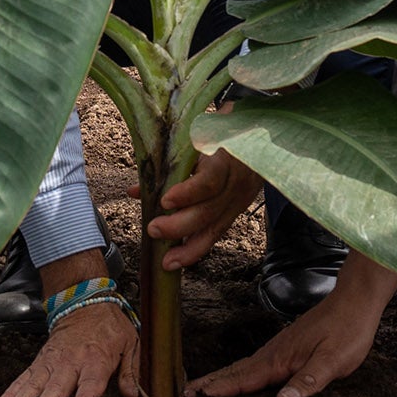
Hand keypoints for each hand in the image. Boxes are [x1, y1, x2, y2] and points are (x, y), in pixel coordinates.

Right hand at [0, 298, 139, 396]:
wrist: (84, 300)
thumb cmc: (110, 326)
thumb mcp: (130, 343)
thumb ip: (130, 372)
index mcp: (96, 359)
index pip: (91, 381)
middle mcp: (71, 362)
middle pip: (57, 386)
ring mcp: (52, 361)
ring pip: (35, 384)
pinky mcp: (40, 361)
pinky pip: (24, 377)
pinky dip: (13, 390)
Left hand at [147, 144, 264, 272]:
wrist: (261, 138)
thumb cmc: (221, 134)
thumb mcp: (197, 140)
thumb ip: (168, 165)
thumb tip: (135, 191)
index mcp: (226, 159)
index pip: (210, 180)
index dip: (187, 193)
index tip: (165, 201)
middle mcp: (236, 183)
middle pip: (210, 211)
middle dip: (179, 226)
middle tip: (153, 229)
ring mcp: (239, 200)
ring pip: (215, 229)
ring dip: (189, 249)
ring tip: (166, 262)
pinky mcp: (237, 211)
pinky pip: (217, 233)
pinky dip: (197, 248)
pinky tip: (180, 259)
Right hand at [192, 252, 396, 396]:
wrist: (356, 300)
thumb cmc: (348, 331)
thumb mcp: (334, 360)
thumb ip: (308, 380)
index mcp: (282, 358)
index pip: (246, 378)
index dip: (222, 388)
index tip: (197, 396)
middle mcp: (275, 352)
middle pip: (237, 370)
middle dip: (212, 382)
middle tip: (186, 393)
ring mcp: (280, 347)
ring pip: (244, 366)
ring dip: (222, 377)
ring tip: (202, 387)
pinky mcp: (288, 346)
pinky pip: (256, 362)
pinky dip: (240, 371)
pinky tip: (240, 376)